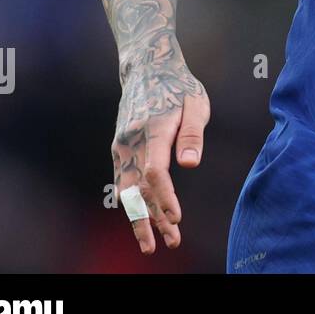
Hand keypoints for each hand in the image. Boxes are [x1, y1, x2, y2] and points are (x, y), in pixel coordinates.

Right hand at [111, 51, 209, 253]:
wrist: (146, 69)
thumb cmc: (179, 87)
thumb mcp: (196, 103)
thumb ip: (193, 134)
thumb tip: (190, 164)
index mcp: (153, 129)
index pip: (155, 172)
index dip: (165, 198)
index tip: (176, 219)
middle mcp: (131, 141)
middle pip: (138, 189)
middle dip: (152, 220)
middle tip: (170, 243)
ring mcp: (121, 146)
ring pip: (127, 190)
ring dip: (140, 218)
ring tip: (152, 244)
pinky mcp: (118, 149)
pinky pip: (123, 182)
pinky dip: (131, 204)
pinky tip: (141, 221)